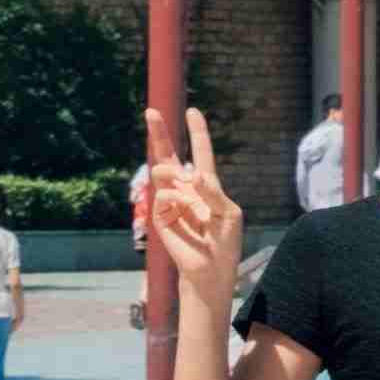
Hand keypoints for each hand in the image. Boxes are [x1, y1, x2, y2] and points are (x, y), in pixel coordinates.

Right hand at [136, 111, 240, 286]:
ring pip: (161, 170)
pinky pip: (163, 194)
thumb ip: (212, 193)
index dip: (197, 133)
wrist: (210, 268)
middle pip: (170, 155)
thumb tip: (193, 174)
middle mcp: (186, 189)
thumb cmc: (224, 240)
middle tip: (152, 112)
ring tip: (183, 180)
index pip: (200, 154)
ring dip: (171, 170)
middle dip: (161, 134)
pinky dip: (173, 196)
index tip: (192, 111)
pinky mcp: (160, 214)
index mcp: (206, 185)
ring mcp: (171, 201)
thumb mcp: (228, 213)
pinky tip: (182, 207)